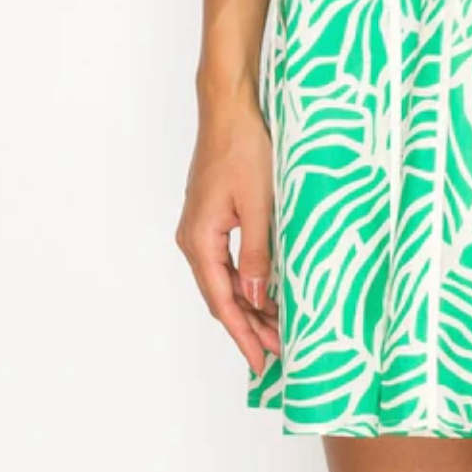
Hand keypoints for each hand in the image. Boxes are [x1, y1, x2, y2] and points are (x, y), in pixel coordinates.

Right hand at [176, 93, 279, 375]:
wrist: (229, 109)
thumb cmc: (243, 149)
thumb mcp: (257, 205)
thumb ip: (256, 254)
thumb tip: (253, 300)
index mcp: (200, 241)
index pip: (222, 302)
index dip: (243, 335)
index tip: (262, 362)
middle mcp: (193, 239)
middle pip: (220, 297)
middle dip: (248, 326)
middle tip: (278, 352)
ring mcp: (200, 228)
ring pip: (223, 280)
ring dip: (248, 305)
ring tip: (276, 328)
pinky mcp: (211, 216)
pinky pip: (225, 261)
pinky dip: (244, 281)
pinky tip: (264, 289)